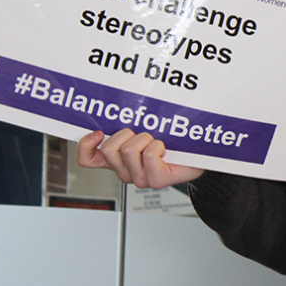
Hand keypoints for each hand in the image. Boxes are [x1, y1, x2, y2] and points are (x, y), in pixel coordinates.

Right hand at [77, 129, 203, 188]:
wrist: (199, 153)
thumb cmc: (172, 140)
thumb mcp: (144, 127)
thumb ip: (126, 123)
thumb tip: (114, 104)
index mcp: (117, 160)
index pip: (87, 160)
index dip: (86, 145)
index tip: (98, 131)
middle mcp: (125, 171)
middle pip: (108, 149)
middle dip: (126, 133)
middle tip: (143, 134)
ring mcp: (140, 178)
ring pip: (128, 150)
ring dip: (145, 138)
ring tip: (157, 141)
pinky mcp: (156, 181)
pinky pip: (149, 155)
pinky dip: (159, 146)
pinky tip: (166, 150)